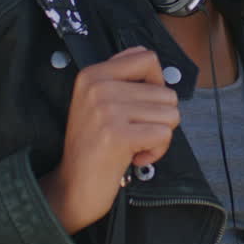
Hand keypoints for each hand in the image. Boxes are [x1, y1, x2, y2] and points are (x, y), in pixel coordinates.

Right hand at [39, 46, 179, 233]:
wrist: (73, 186)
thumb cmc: (94, 145)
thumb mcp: (99, 102)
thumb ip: (124, 80)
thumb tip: (155, 67)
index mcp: (93, 74)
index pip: (147, 58)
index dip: (156, 82)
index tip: (143, 103)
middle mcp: (98, 88)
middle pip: (166, 92)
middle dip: (159, 118)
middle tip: (134, 133)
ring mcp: (107, 111)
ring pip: (171, 114)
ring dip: (159, 135)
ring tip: (134, 144)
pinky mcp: (118, 135)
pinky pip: (164, 135)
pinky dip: (157, 151)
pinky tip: (135, 157)